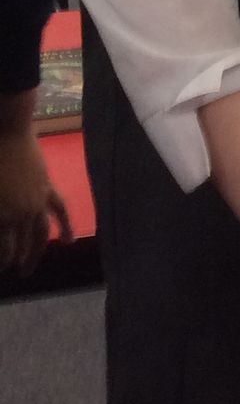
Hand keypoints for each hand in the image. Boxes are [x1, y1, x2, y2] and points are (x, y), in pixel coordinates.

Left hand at [0, 127, 69, 274]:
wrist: (5, 130)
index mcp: (1, 215)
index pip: (3, 248)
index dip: (2, 260)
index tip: (0, 270)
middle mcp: (22, 213)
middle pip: (20, 244)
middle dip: (15, 260)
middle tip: (12, 273)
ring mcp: (37, 201)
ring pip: (40, 233)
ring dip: (35, 252)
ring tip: (29, 268)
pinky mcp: (46, 188)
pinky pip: (59, 211)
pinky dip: (64, 226)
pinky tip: (68, 241)